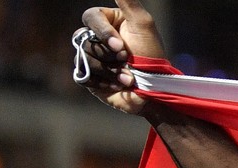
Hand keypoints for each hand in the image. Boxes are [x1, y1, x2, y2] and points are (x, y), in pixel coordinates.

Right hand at [76, 0, 167, 114]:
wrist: (154, 89)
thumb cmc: (151, 54)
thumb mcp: (143, 23)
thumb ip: (128, 1)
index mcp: (107, 23)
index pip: (91, 17)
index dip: (103, 32)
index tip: (120, 46)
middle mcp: (96, 39)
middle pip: (84, 38)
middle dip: (107, 54)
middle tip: (125, 59)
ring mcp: (91, 58)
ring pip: (84, 58)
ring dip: (109, 70)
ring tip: (127, 77)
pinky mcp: (90, 78)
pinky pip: (84, 76)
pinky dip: (103, 82)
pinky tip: (118, 85)